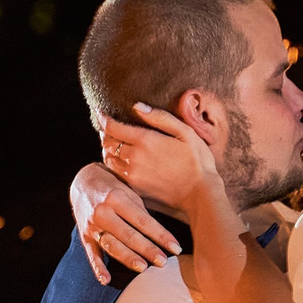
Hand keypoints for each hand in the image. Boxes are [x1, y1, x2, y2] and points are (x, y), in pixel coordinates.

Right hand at [71, 162, 180, 282]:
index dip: (161, 235)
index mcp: (117, 198)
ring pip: (112, 245)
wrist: (83, 183)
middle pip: (128, 234)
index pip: (143, 221)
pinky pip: (91, 254)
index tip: (176, 248)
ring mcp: (92, 225)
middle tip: (163, 262)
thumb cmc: (114, 189)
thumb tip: (161, 237)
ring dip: (127, 258)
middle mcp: (103, 212)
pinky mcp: (84, 236)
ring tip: (143, 268)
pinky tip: (106, 280)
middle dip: (147, 249)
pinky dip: (97, 268)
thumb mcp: (129, 193)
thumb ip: (142, 213)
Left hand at [100, 104, 221, 217]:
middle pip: (107, 143)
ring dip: (108, 151)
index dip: (104, 119)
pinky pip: (116, 176)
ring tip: (115, 146)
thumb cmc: (198, 162)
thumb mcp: (185, 133)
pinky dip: (115, 167)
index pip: (113, 127)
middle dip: (106, 134)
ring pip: (108, 160)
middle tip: (110, 129)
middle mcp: (134, 159)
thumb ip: (160, 118)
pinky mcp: (135, 190)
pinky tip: (122, 164)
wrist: (200, 196)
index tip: (101, 114)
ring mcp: (132, 177)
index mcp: (145, 141)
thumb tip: (137, 107)